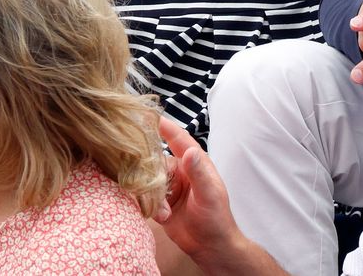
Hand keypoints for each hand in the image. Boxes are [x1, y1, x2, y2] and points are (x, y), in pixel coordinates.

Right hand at [154, 118, 243, 265]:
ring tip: (166, 211)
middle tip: (154, 187)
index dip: (165, 126)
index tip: (149, 115)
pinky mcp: (160, 202)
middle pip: (157, 161)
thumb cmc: (217, 219)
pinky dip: (151, 206)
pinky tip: (163, 217)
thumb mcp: (209, 195)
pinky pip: (146, 197)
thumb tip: (190, 152)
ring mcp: (169, 187)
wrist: (210, 247)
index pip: (179, 139)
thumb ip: (199, 173)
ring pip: (149, 180)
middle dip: (152, 173)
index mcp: (194, 164)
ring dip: (153, 195)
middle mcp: (180, 171)